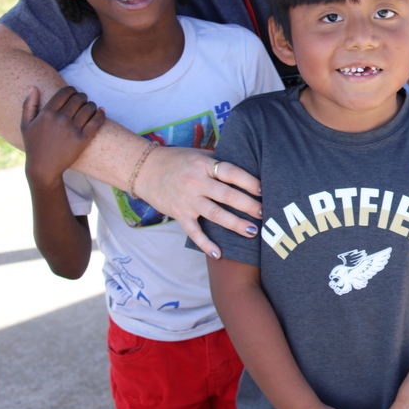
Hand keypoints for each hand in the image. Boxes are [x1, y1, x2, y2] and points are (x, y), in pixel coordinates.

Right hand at [21, 86, 104, 184]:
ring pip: (89, 108)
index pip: (65, 93)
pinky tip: (101, 111)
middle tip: (82, 99)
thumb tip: (34, 87)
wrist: (43, 167)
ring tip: (90, 107)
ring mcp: (72, 129)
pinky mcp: (82, 139)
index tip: (74, 92)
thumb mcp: (25, 124)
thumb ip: (29, 104)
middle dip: (82, 96)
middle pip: (78, 99)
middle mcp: (60, 119)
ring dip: (91, 105)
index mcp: (46, 114)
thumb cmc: (34, 145)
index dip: (72, 89)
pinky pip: (96, 122)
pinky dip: (100, 114)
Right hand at [133, 146, 262, 258]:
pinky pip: (194, 232)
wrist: (144, 170)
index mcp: (203, 165)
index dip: (248, 181)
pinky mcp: (179, 214)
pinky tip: (219, 254)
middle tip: (264, 213)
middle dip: (247, 205)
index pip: (230, 172)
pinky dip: (206, 244)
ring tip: (252, 231)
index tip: (263, 189)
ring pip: (215, 214)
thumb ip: (219, 159)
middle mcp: (196, 182)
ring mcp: (187, 200)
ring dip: (234, 224)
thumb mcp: (198, 153)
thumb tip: (247, 160)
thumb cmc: (177, 160)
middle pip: (226, 195)